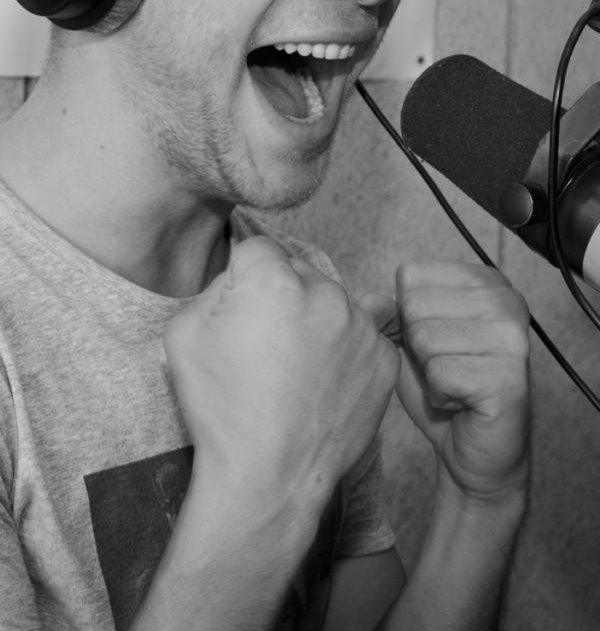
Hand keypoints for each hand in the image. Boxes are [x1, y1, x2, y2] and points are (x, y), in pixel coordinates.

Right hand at [164, 235, 398, 512]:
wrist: (268, 479)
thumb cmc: (220, 409)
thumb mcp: (184, 333)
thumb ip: (216, 287)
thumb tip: (244, 279)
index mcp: (274, 281)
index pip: (259, 249)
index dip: (244, 277)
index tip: (240, 311)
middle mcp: (326, 293)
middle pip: (300, 272)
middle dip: (284, 296)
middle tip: (268, 346)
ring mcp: (361, 327)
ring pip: (335, 303)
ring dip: (318, 322)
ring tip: (298, 370)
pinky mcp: (384, 359)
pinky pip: (364, 336)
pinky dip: (346, 352)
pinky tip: (324, 383)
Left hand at [386, 261, 529, 503]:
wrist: (473, 451)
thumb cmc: (443, 387)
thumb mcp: (410, 338)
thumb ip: (390, 311)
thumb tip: (372, 303)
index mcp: (485, 280)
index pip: (412, 275)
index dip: (407, 316)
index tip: (435, 339)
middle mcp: (507, 300)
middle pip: (415, 306)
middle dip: (417, 346)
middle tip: (444, 367)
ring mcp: (513, 338)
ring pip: (425, 339)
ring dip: (429, 372)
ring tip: (454, 384)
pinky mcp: (509, 378)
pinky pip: (440, 374)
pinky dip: (440, 396)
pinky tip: (462, 402)